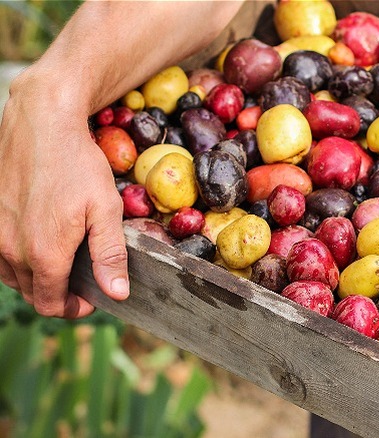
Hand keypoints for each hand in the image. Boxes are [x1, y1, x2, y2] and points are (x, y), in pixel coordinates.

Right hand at [0, 77, 128, 317]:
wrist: (41, 125)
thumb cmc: (78, 166)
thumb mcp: (106, 209)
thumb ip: (110, 256)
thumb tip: (117, 294)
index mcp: (45, 254)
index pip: (50, 304)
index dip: (71, 309)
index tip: (90, 298)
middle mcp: (12, 249)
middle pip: (31, 293)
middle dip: (56, 294)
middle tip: (81, 280)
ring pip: (12, 276)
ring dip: (36, 278)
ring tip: (62, 262)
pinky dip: (16, 259)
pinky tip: (37, 243)